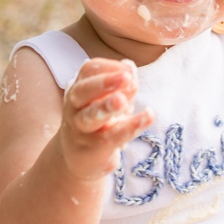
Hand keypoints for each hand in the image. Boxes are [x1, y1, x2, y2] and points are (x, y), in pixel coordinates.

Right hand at [59, 57, 150, 176]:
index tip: (129, 70)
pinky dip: (131, 126)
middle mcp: (75, 107)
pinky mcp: (94, 148)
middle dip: (104, 83)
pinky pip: (112, 136)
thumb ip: (120, 84)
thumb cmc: (96, 122)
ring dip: (106, 107)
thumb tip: (129, 66)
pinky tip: (148, 116)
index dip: (109, 67)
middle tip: (126, 78)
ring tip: (122, 101)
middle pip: (83, 91)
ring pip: (90, 116)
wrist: (77, 158)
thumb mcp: (108, 99)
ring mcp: (81, 129)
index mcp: (79, 88)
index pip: (89, 71)